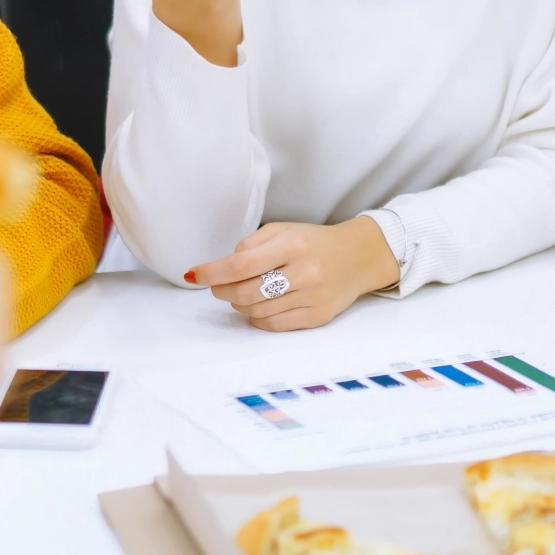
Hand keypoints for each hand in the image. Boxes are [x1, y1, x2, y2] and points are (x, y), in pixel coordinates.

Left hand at [190, 217, 397, 330]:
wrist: (360, 256)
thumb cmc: (314, 242)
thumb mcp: (284, 229)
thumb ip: (252, 243)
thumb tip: (223, 266)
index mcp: (292, 244)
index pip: (240, 264)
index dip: (211, 272)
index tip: (194, 275)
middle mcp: (304, 272)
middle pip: (245, 292)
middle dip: (221, 291)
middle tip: (216, 287)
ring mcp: (313, 297)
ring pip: (257, 311)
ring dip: (239, 304)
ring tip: (242, 293)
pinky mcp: (318, 317)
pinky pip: (274, 325)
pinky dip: (257, 318)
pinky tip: (259, 306)